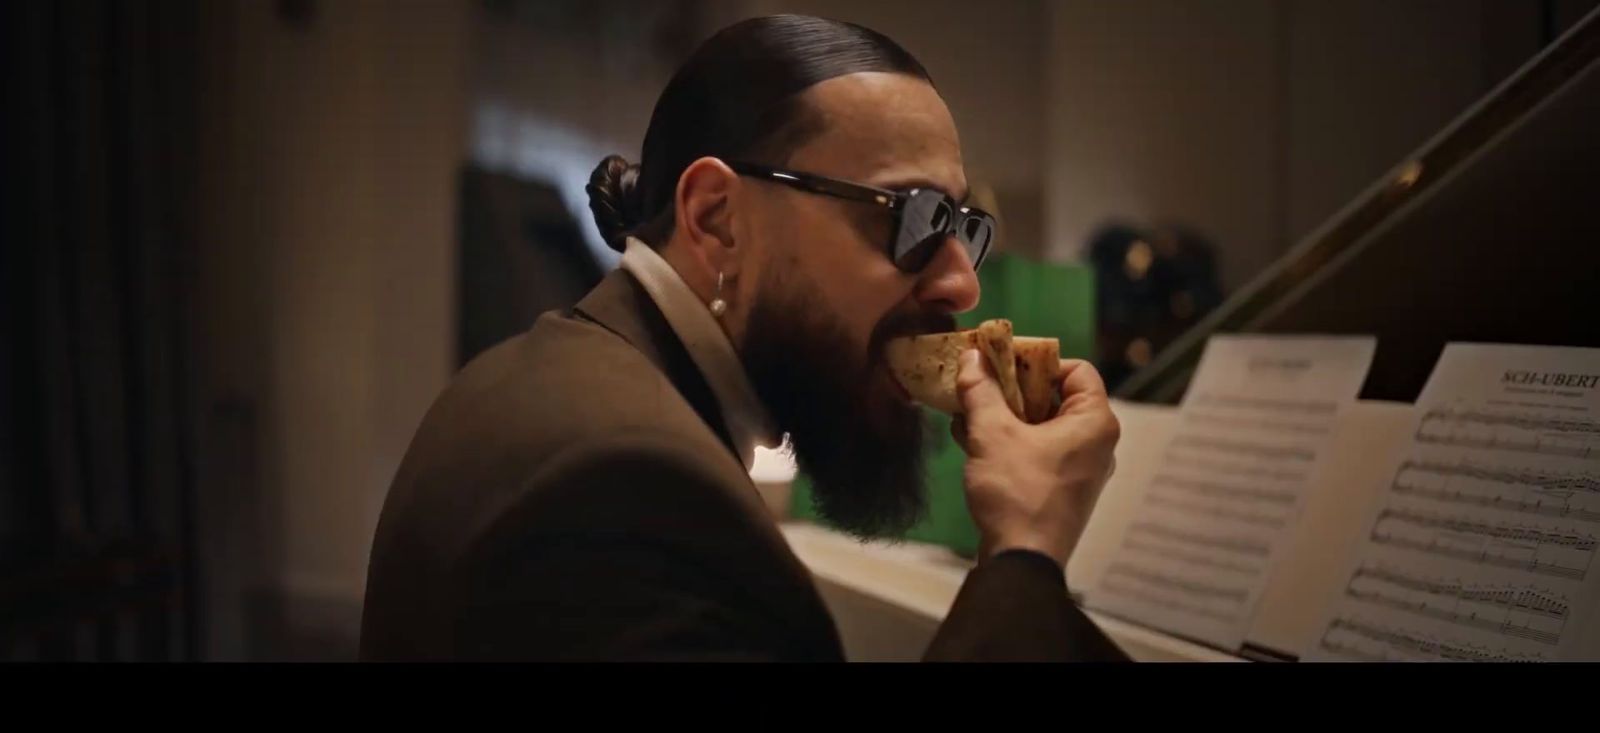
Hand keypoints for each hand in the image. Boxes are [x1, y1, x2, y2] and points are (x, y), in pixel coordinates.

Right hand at [951, 349, 1119, 566]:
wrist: (1022, 561)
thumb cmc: (1017, 492)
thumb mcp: (992, 433)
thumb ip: (981, 390)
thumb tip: (970, 357)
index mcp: (1094, 422)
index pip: (1075, 369)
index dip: (1036, 359)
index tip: (1000, 359)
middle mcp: (1096, 444)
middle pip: (1055, 396)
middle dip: (1011, 388)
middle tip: (977, 382)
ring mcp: (1080, 469)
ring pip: (1041, 425)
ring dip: (1003, 415)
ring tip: (966, 412)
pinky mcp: (1062, 490)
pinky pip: (1037, 451)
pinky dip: (1009, 442)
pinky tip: (971, 440)